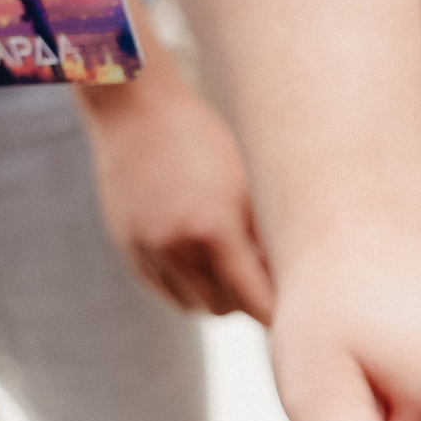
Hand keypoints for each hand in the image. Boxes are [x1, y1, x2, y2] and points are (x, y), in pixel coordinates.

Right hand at [77, 68, 276, 320]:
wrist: (136, 111)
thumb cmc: (205, 142)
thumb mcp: (248, 186)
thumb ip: (265, 241)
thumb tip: (288, 286)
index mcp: (214, 231)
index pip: (255, 302)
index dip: (277, 310)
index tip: (294, 305)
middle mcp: (176, 248)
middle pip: (224, 309)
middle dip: (246, 298)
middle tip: (260, 272)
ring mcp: (146, 251)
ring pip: (193, 306)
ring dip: (215, 295)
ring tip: (228, 262)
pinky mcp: (127, 249)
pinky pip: (165, 291)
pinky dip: (186, 285)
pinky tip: (198, 255)